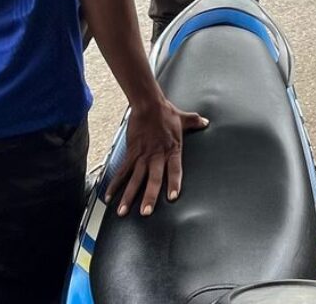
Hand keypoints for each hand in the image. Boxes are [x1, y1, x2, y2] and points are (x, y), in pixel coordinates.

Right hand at [106, 96, 207, 216]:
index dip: (174, 183)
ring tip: (123, 212)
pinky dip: (115, 184)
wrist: (148, 104)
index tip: (172, 197)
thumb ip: (194, 122)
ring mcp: (142, 155)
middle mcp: (157, 155)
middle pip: (153, 179)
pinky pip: (122, 171)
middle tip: (146, 212)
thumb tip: (205, 122)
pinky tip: (109, 196)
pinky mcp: (131, 153)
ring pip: (135, 179)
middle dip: (149, 196)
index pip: (175, 169)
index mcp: (172, 149)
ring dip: (129, 195)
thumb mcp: (183, 118)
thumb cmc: (166, 112)